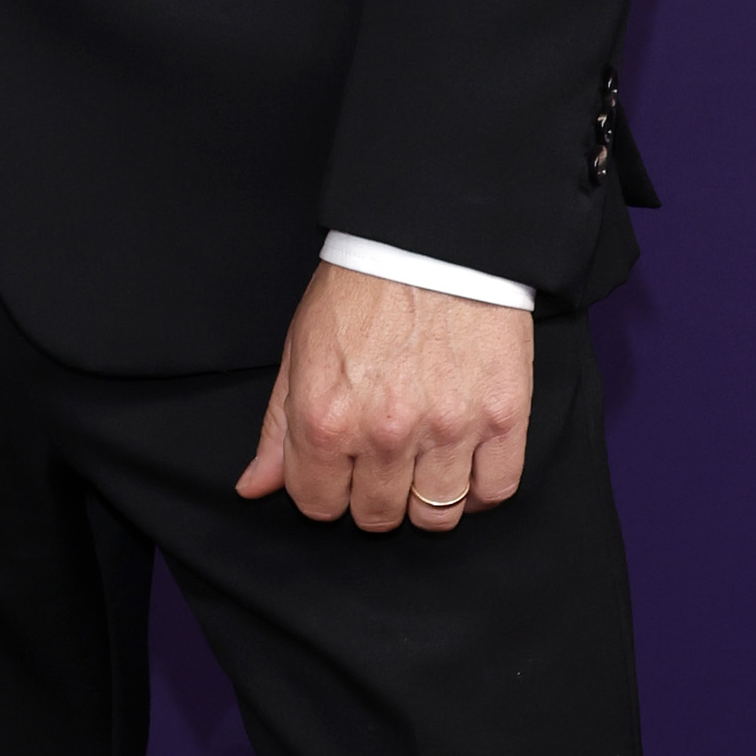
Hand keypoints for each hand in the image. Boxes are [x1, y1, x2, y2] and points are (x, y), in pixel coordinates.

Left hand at [235, 261, 530, 532]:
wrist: (430, 239)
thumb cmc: (360, 288)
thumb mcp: (299, 349)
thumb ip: (278, 427)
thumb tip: (254, 486)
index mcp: (325, 418)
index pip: (317, 505)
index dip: (324, 488)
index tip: (338, 467)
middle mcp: (384, 434)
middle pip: (377, 516)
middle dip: (372, 493)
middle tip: (381, 456)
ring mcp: (447, 430)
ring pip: (435, 515)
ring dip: (425, 496)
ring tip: (423, 457)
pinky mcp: (502, 419)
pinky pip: (493, 492)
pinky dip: (478, 489)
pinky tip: (463, 461)